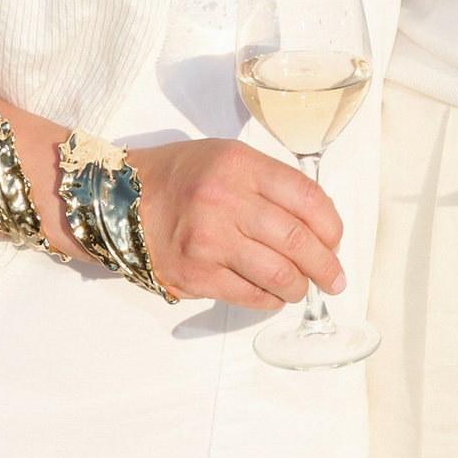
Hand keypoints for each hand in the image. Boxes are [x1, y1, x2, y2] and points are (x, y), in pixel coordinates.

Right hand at [127, 137, 346, 311]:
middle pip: (298, 241)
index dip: (331, 226)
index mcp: (241, 166)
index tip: (336, 240)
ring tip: (301, 288)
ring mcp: (209, 240)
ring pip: (278, 274)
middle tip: (335, 278)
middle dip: (326, 266)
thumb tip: (317, 222)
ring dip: (299, 287)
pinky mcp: (195, 274)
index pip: (308, 198)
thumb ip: (272, 183)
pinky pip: (249, 295)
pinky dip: (270, 300)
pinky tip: (274, 295)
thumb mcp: (229, 158)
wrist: (121, 200)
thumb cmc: (182, 178)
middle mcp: (226, 201)